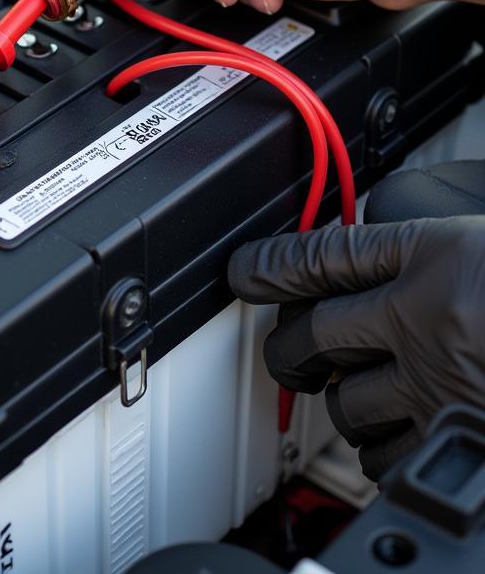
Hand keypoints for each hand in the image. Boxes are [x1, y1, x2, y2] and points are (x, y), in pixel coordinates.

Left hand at [227, 217, 484, 480]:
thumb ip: (450, 248)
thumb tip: (397, 251)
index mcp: (440, 253)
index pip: (321, 253)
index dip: (270, 262)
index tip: (243, 269)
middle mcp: (426, 319)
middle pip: (309, 335)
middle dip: (288, 345)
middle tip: (290, 347)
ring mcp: (442, 387)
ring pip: (343, 403)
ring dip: (341, 401)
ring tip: (351, 394)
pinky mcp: (461, 440)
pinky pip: (387, 457)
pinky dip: (382, 449)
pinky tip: (398, 436)